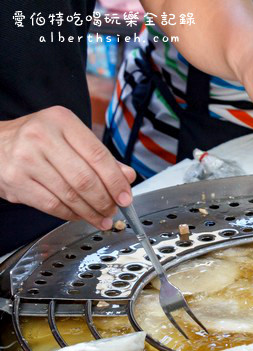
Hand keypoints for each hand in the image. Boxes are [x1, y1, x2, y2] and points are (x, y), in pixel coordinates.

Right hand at [0, 107, 135, 230]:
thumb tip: (127, 177)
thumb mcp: (70, 137)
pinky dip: (71, 214)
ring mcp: (25, 159)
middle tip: (114, 210)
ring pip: (70, 195)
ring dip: (91, 212)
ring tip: (102, 218)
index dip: (116, 181)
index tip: (126, 197)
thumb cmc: (38, 140)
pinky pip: (52, 205)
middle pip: (85, 179)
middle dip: (105, 201)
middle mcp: (41, 137)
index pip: (98, 155)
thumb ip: (99, 157)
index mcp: (61, 120)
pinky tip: (80, 215)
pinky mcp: (15, 180)